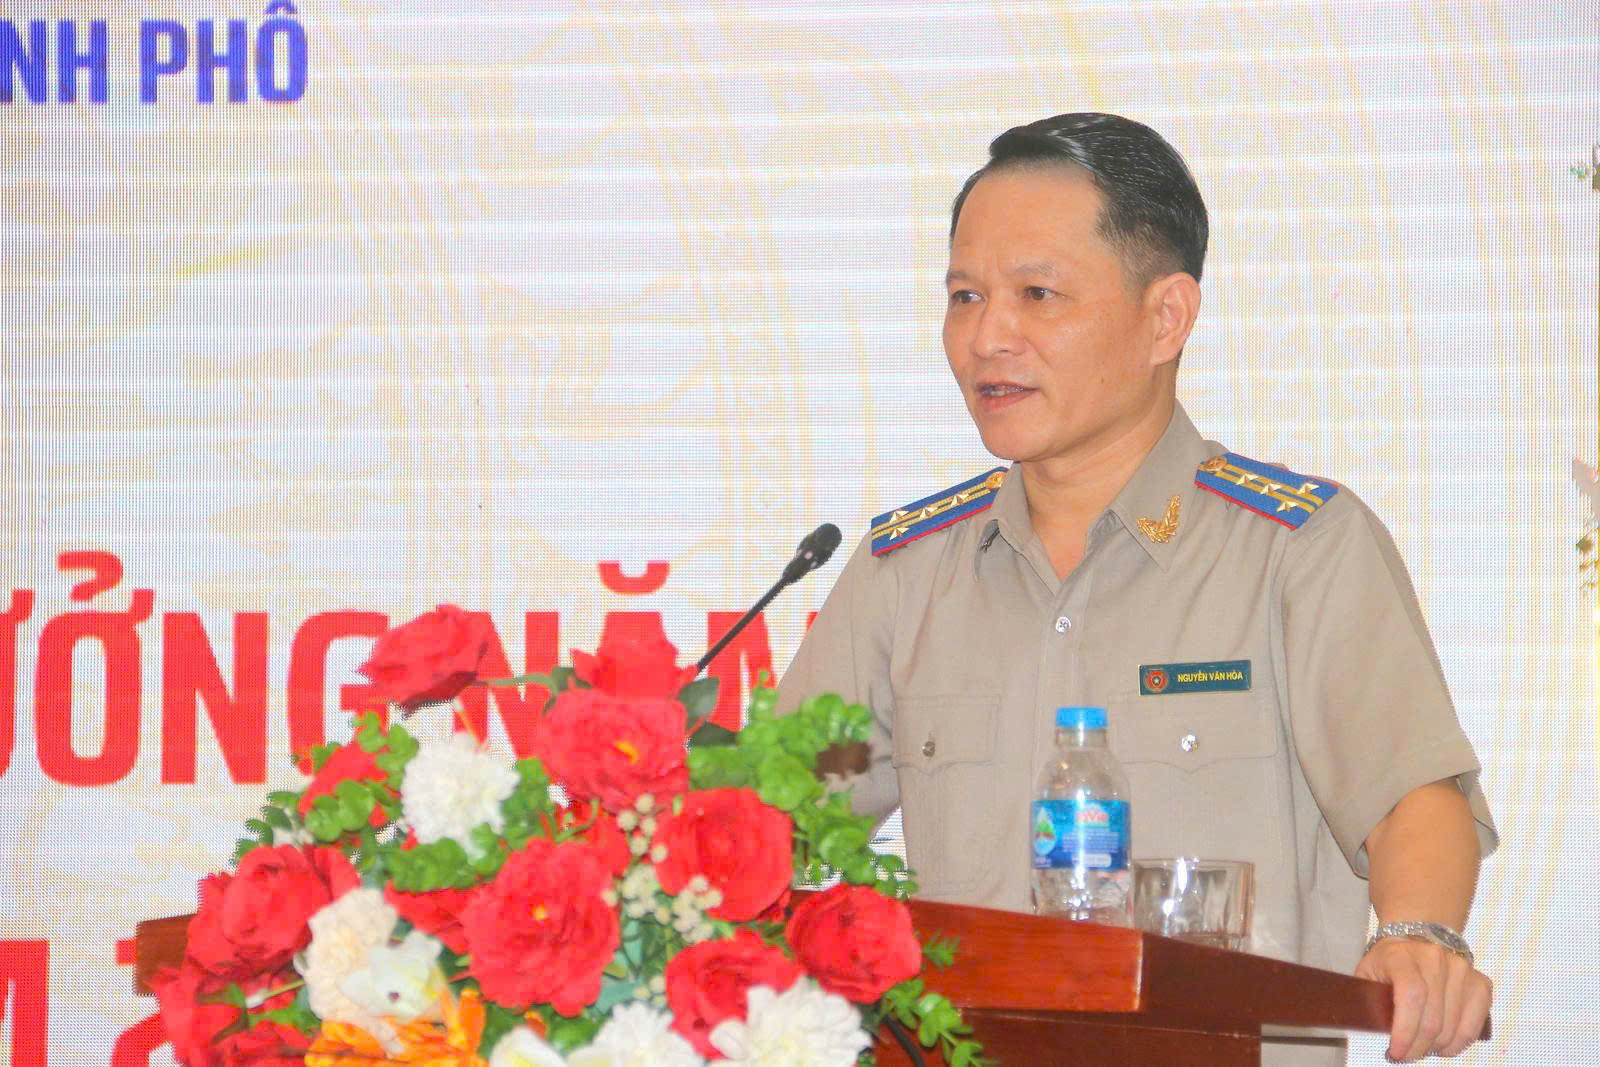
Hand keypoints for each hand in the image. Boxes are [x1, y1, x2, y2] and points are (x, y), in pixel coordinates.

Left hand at [1355, 937, 1490, 1060]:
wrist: (1418, 937)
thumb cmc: (1389, 962)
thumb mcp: (1368, 972)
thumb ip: (1368, 998)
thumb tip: (1369, 1031)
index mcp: (1402, 956)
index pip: (1411, 997)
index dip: (1405, 1031)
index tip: (1396, 1052)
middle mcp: (1436, 959)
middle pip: (1432, 1019)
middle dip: (1417, 1047)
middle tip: (1406, 1055)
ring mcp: (1462, 971)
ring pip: (1452, 1028)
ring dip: (1436, 1048)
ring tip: (1422, 1048)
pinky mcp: (1481, 984)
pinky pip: (1473, 1027)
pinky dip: (1458, 1044)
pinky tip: (1443, 1045)